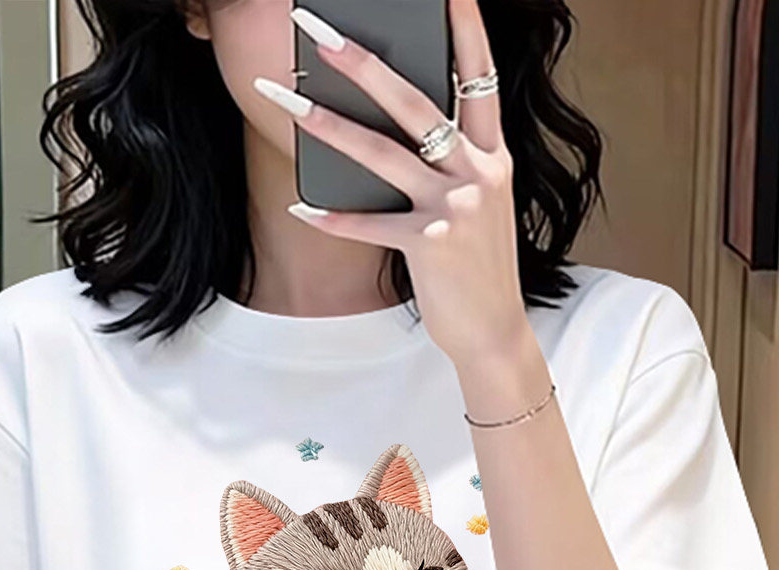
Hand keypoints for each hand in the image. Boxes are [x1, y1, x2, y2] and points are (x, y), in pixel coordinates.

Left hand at [257, 0, 529, 365]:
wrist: (494, 331)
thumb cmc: (475, 266)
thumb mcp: (474, 206)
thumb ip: (448, 165)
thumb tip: (390, 131)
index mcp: (493, 155)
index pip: (479, 77)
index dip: (464, 29)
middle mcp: (478, 172)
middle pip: (414, 103)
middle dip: (363, 61)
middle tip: (319, 32)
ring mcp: (455, 208)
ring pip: (381, 154)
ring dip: (326, 125)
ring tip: (284, 101)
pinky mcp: (430, 247)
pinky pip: (370, 224)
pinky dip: (333, 218)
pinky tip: (300, 208)